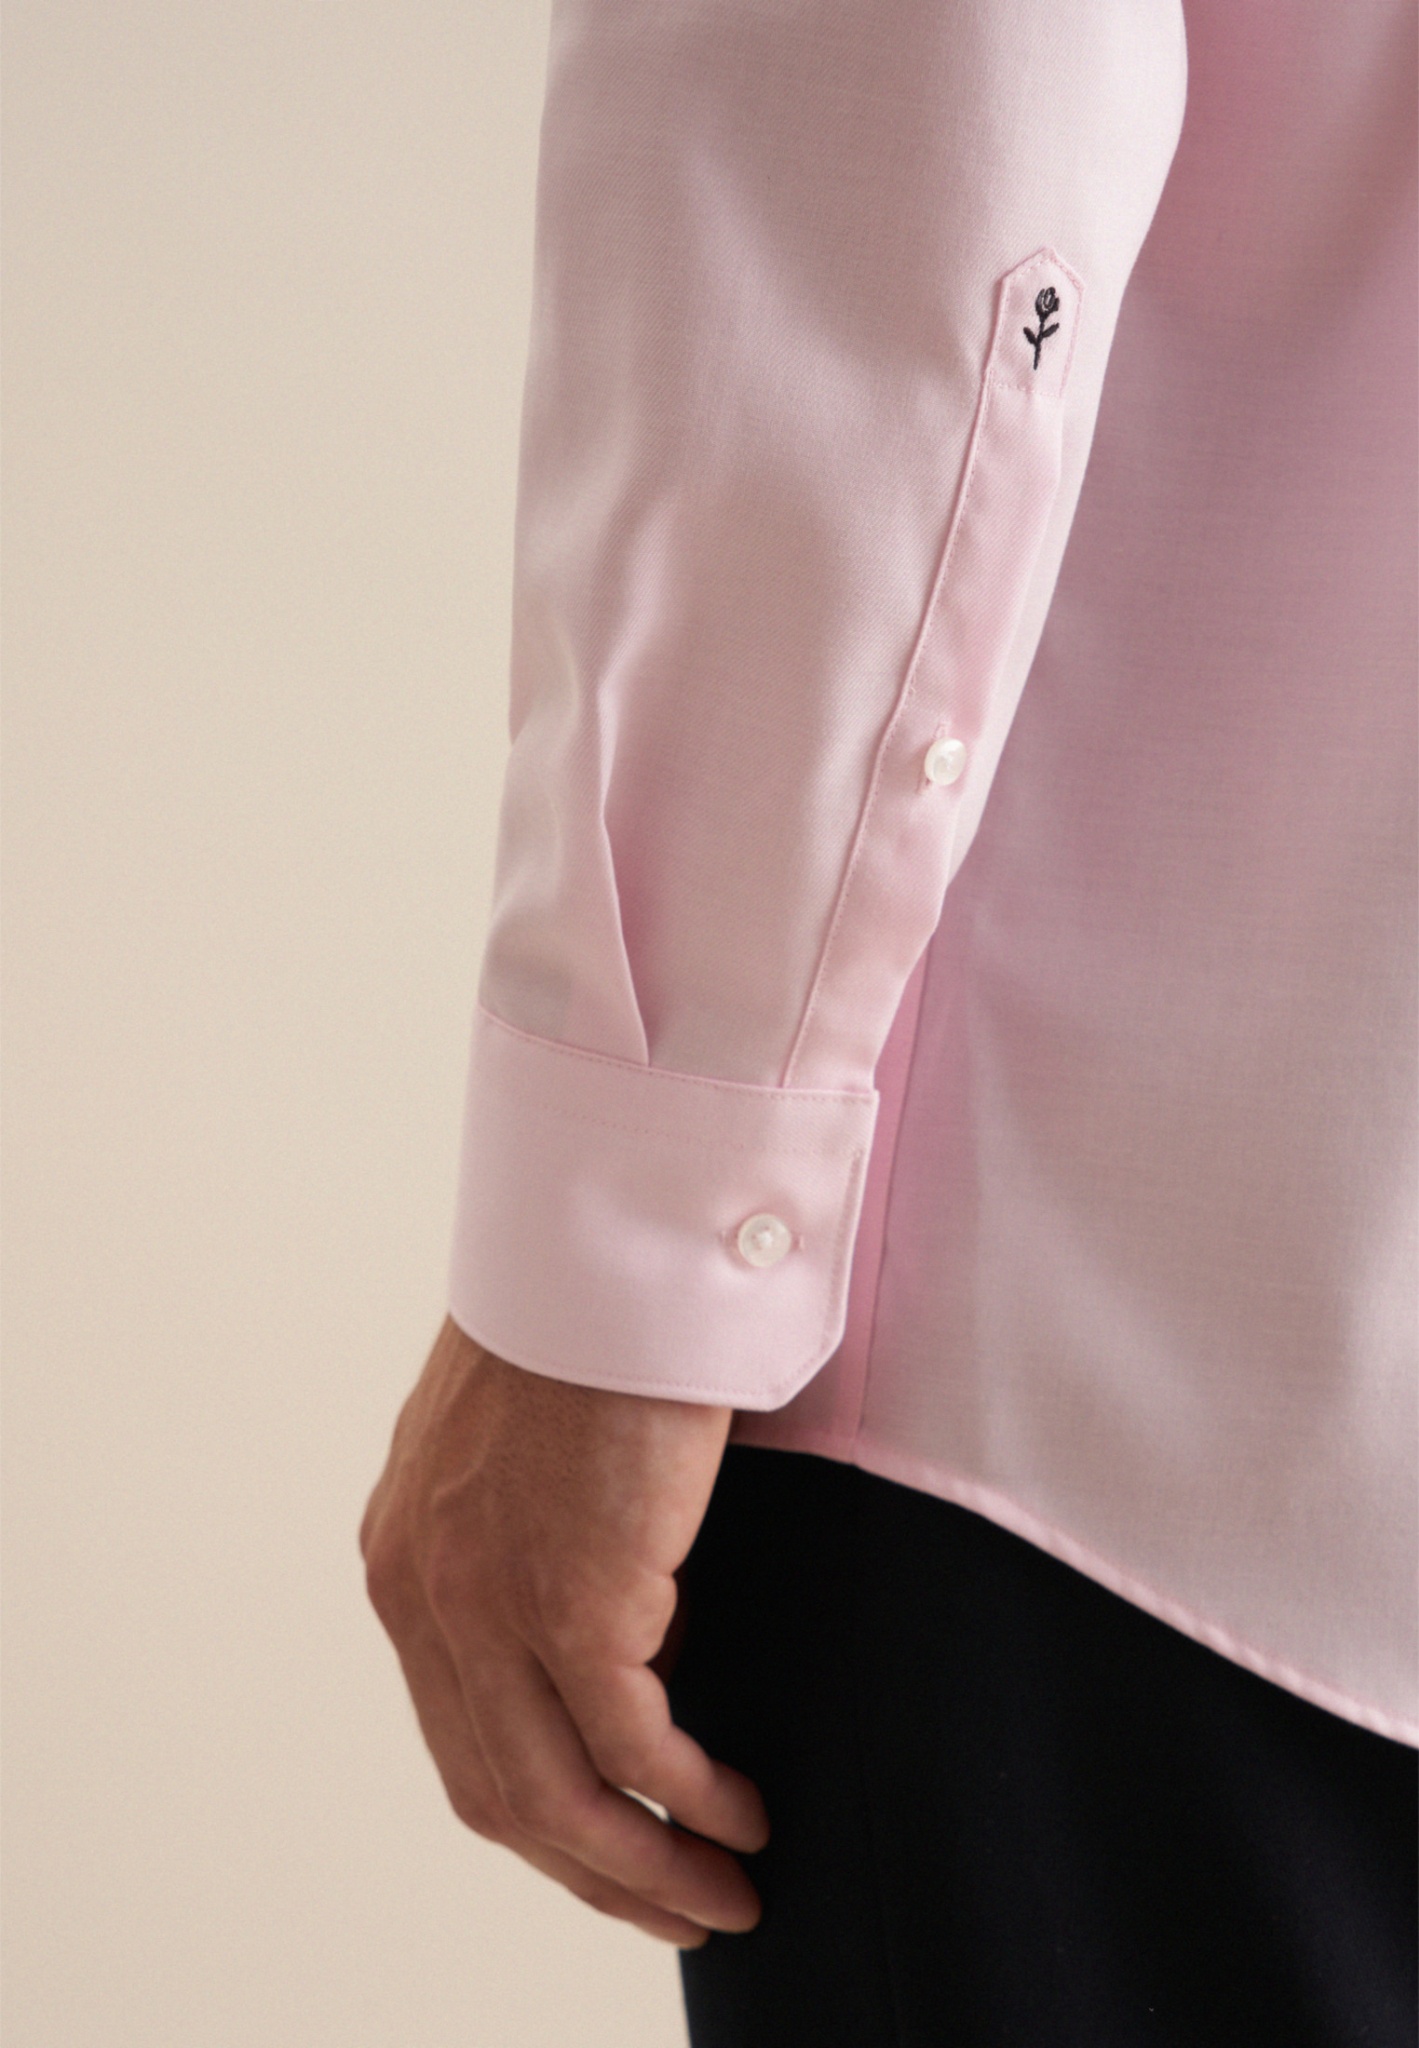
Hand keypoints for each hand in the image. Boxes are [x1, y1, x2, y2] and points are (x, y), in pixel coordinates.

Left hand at [359, 1316, 768, 1946]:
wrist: (607, 1234)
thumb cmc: (589, 1320)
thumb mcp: (526, 1452)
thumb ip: (542, 1550)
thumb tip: (636, 1650)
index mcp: (406, 1559)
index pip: (461, 1735)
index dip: (543, 1815)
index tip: (614, 1848)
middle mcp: (424, 1594)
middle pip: (497, 1794)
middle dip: (593, 1871)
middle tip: (675, 1907)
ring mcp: (487, 1602)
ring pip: (556, 1798)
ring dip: (645, 1868)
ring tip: (722, 1896)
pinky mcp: (574, 1595)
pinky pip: (633, 1746)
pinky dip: (690, 1798)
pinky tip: (742, 1814)